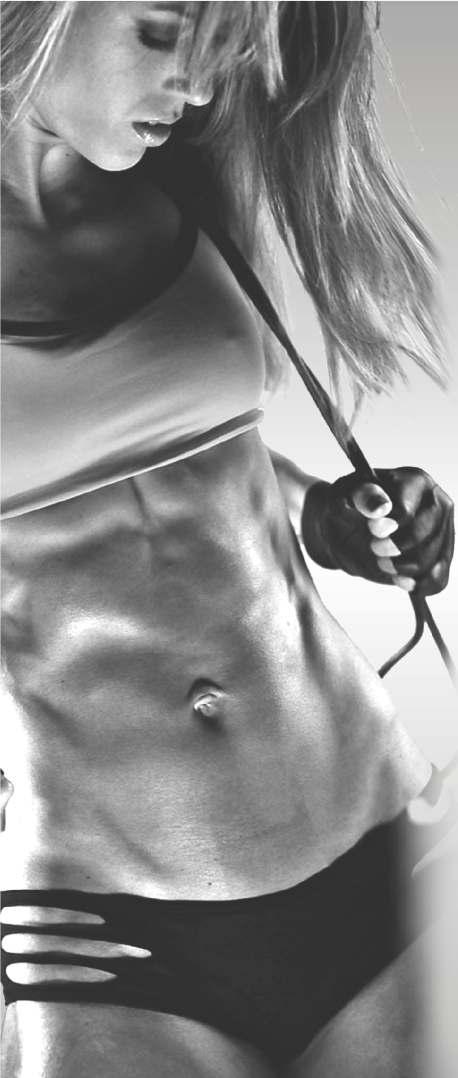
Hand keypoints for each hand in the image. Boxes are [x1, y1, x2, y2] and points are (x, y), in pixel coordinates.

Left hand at [301, 467, 453, 594]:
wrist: (350, 527)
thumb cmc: (349, 506)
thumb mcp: (345, 494)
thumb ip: (362, 497)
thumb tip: (380, 509)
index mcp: (416, 481)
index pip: (406, 513)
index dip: (387, 528)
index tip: (371, 530)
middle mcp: (438, 503)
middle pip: (423, 537)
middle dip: (395, 549)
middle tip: (375, 548)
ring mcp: (444, 530)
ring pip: (432, 561)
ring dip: (402, 569)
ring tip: (383, 562)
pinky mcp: (442, 555)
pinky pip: (439, 579)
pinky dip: (419, 586)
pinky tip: (401, 579)